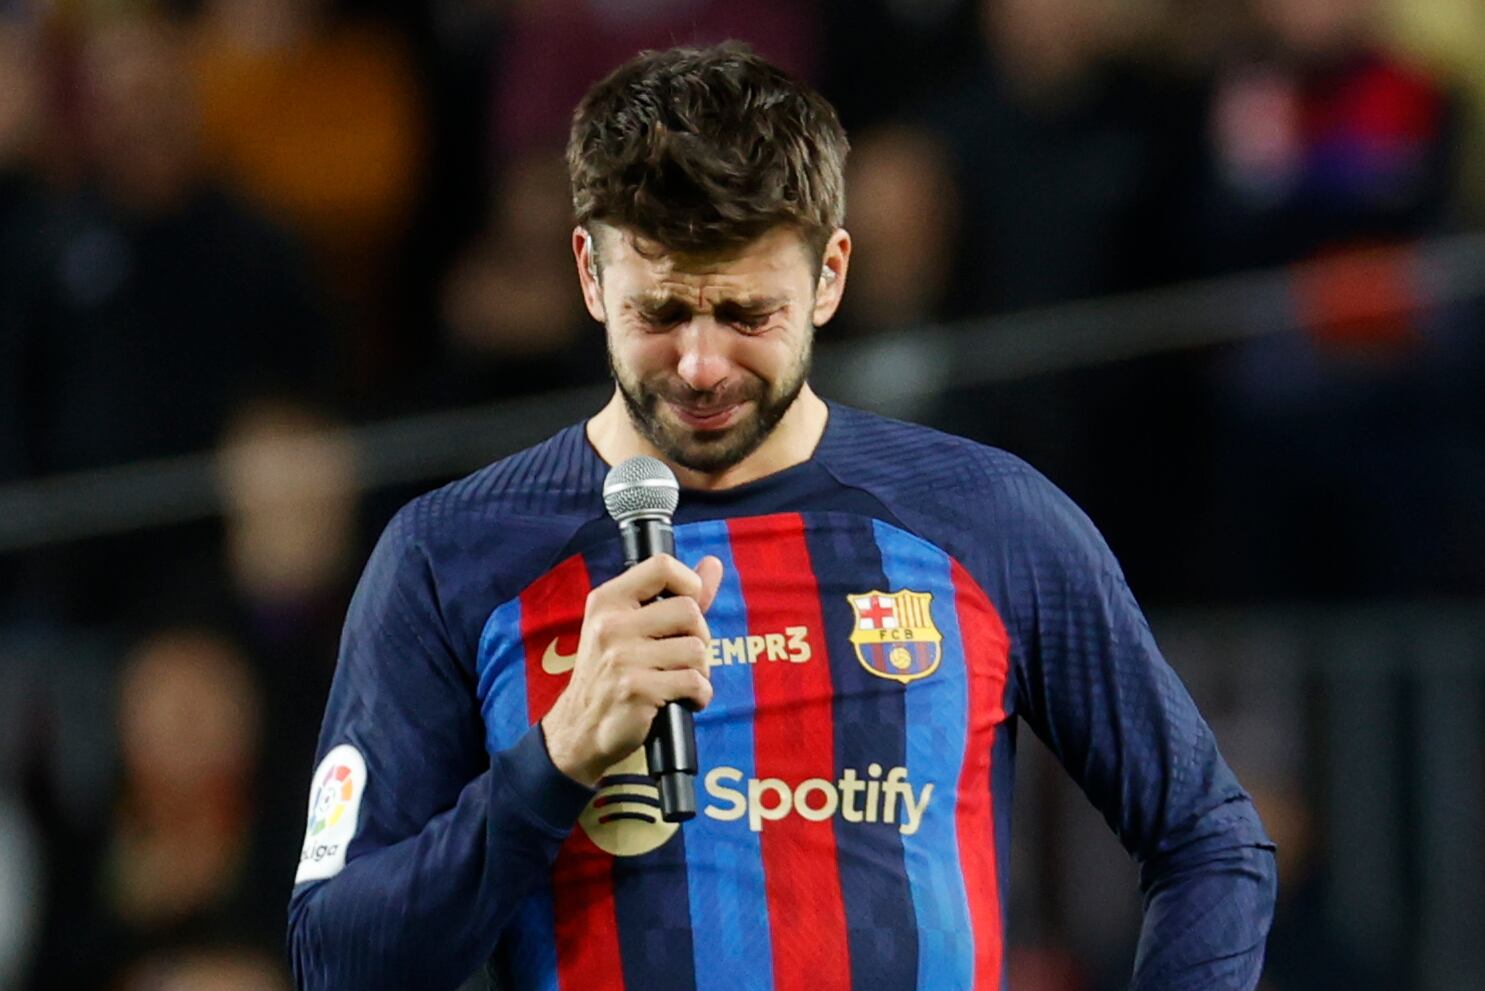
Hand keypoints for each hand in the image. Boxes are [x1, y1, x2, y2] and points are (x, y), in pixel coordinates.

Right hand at [541, 554, 722, 786]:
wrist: (580, 729)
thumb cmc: (612, 673)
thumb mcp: (631, 626)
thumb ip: (675, 595)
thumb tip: (713, 563)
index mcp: (608, 600)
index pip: (662, 567)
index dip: (690, 583)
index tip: (689, 607)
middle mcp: (611, 624)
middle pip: (690, 611)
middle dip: (700, 636)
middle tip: (684, 657)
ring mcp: (622, 657)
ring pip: (697, 649)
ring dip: (700, 670)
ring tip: (681, 680)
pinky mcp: (636, 689)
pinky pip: (694, 682)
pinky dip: (699, 695)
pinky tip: (684, 700)